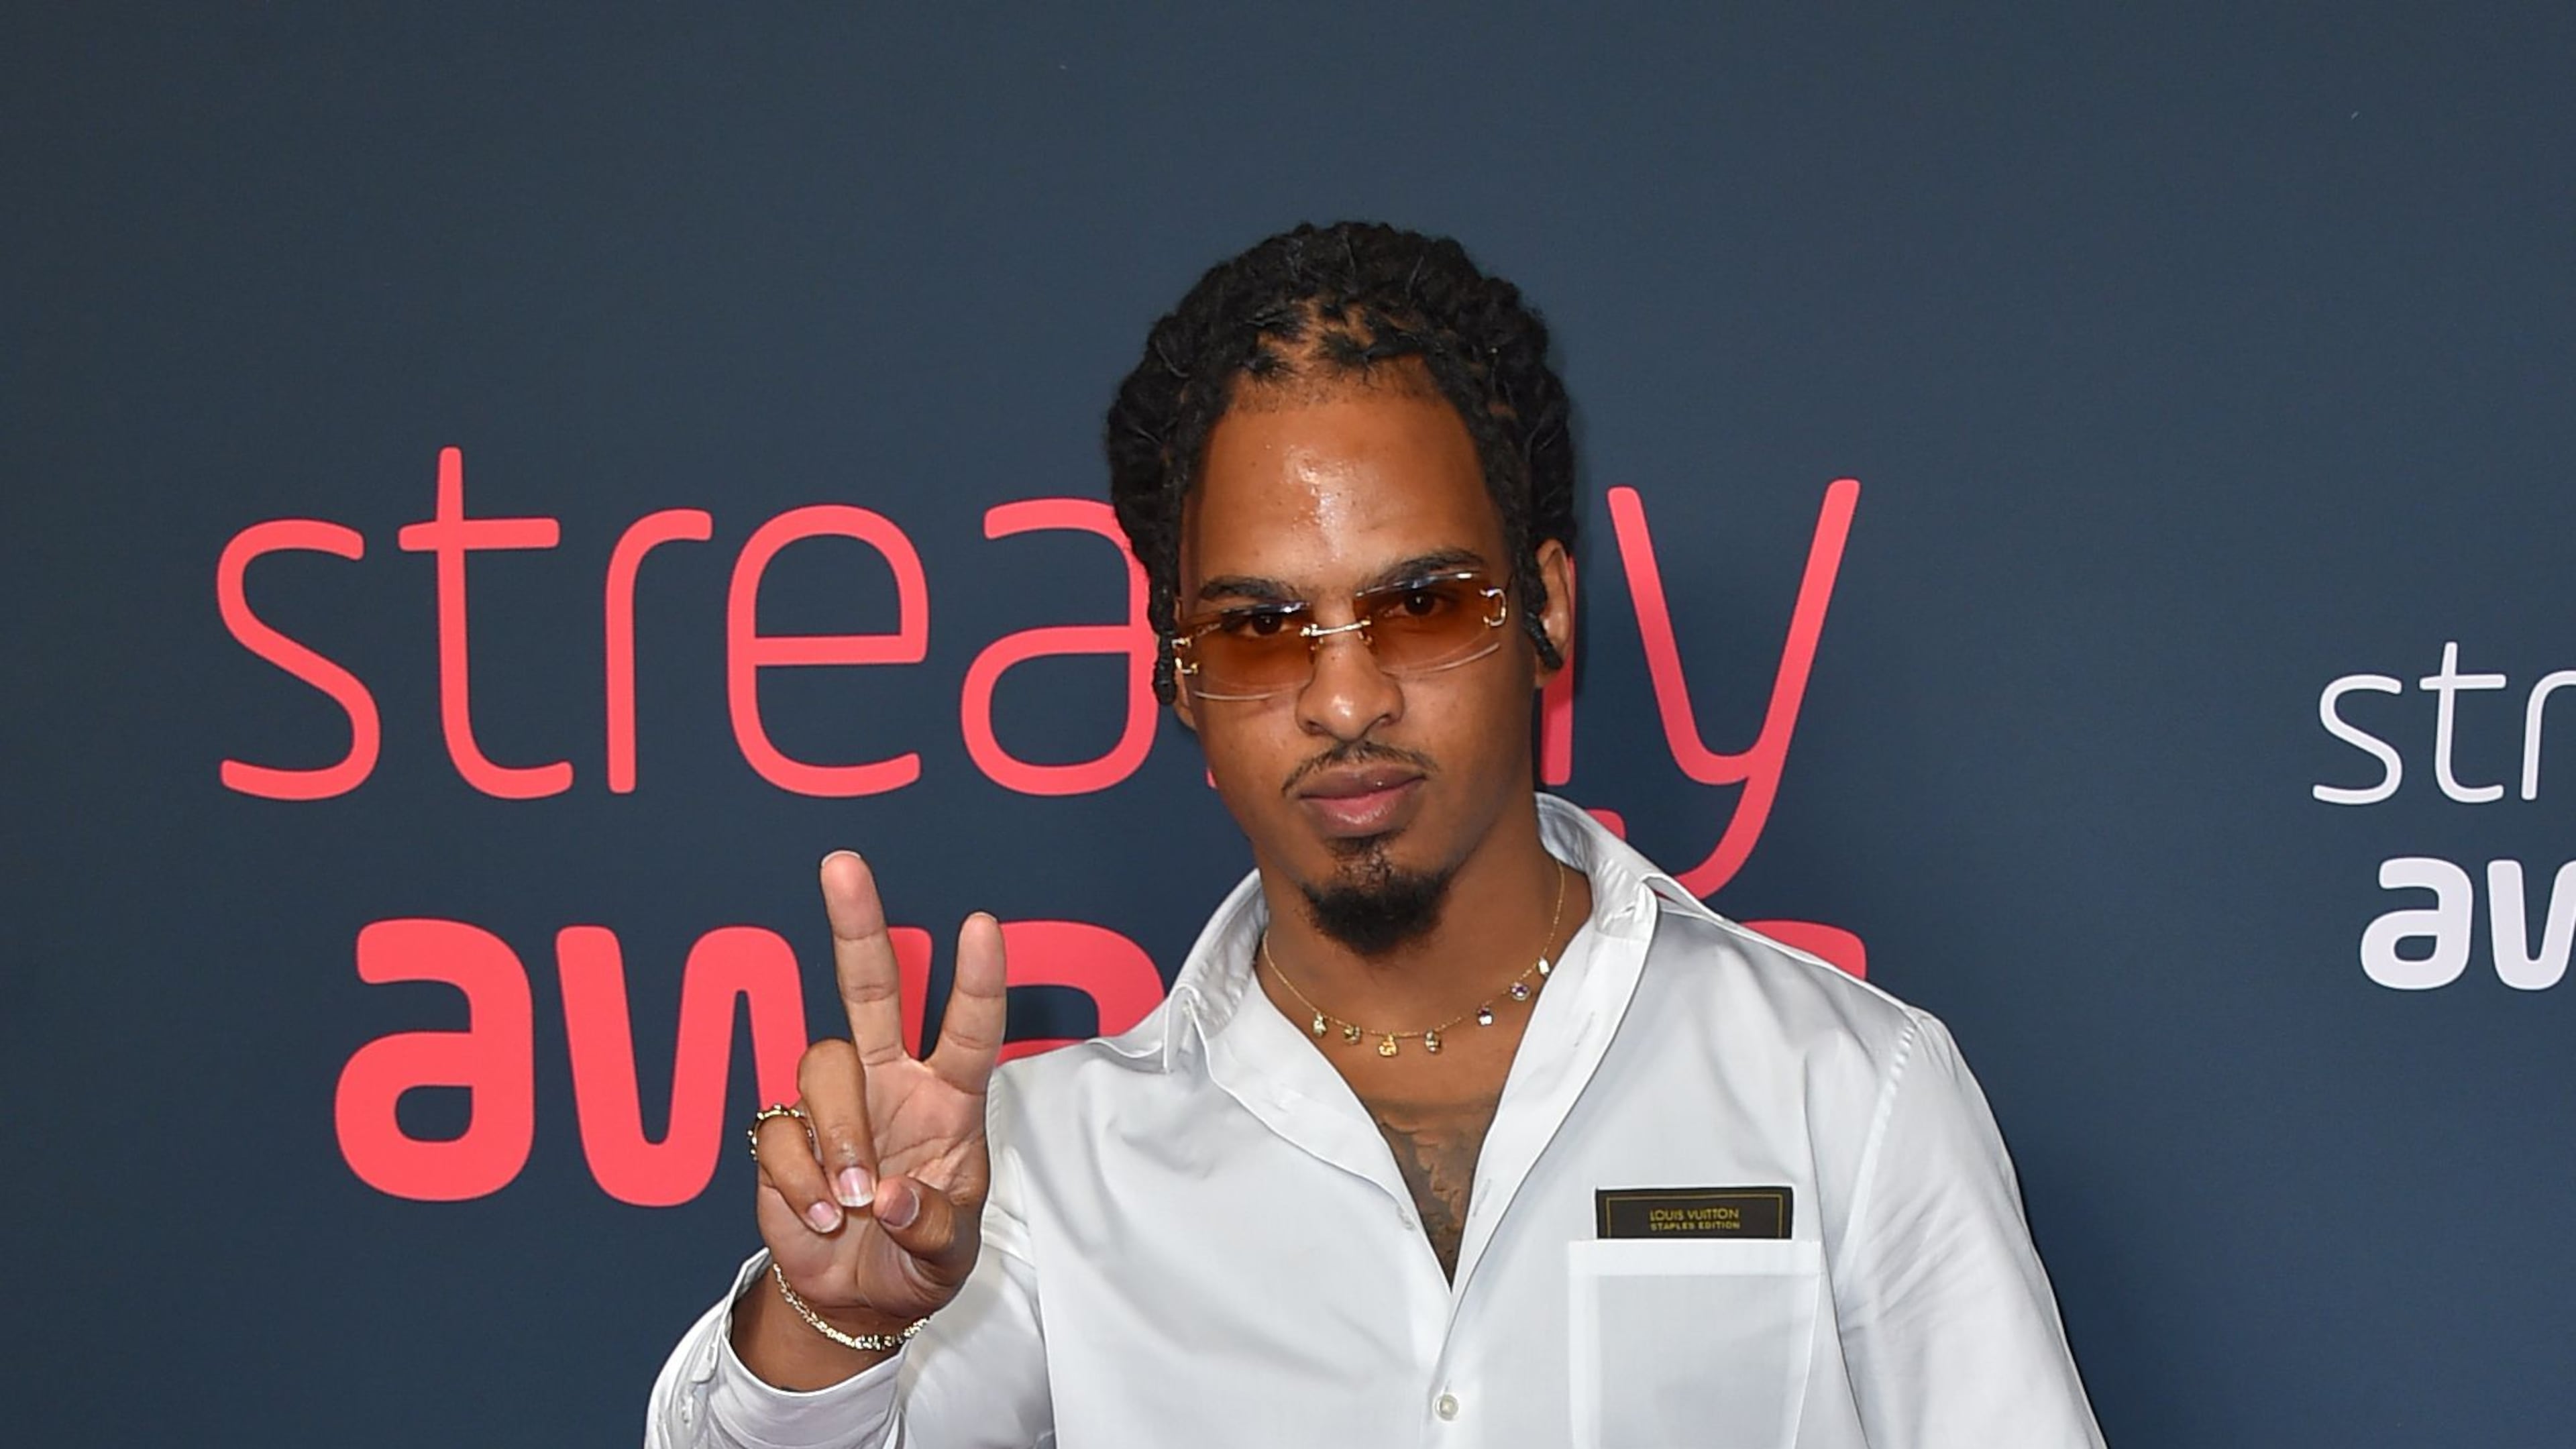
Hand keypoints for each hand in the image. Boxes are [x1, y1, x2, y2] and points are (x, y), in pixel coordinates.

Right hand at [750, 851, 1005, 1333]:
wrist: (857, 1300)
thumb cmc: (917, 1257)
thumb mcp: (948, 1255)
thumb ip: (928, 1226)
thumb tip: (886, 1197)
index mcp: (949, 1096)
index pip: (970, 1027)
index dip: (976, 978)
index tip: (980, 925)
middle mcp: (890, 1082)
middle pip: (870, 988)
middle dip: (857, 925)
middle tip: (842, 865)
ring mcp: (833, 1104)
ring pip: (821, 1063)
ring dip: (839, 1133)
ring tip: (851, 1202)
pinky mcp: (782, 1136)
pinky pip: (779, 1134)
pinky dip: (800, 1184)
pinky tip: (821, 1220)